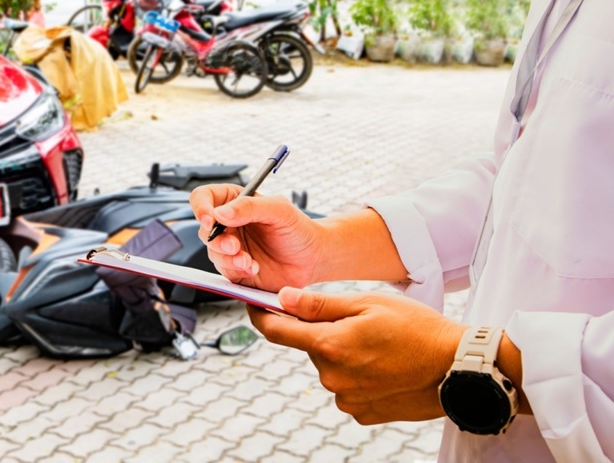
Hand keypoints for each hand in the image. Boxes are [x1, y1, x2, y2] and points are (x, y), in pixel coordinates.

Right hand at [190, 184, 323, 290]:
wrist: (312, 258)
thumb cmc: (298, 229)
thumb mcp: (279, 210)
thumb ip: (249, 207)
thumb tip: (220, 214)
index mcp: (235, 201)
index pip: (203, 197)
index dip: (200, 208)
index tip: (209, 220)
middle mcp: (229, 224)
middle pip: (203, 229)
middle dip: (217, 240)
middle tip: (234, 246)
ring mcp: (230, 247)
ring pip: (212, 252)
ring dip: (228, 258)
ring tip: (248, 261)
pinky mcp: (235, 268)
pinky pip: (224, 270)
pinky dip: (237, 270)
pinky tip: (254, 268)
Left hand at [248, 287, 466, 424]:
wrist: (459, 369)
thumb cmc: (419, 329)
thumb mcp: (368, 303)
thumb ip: (319, 304)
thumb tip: (282, 299)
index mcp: (329, 346)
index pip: (276, 332)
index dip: (260, 316)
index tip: (253, 305)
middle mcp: (331, 377)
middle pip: (310, 347)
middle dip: (323, 332)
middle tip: (359, 321)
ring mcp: (347, 398)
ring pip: (330, 367)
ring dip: (344, 353)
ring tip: (380, 345)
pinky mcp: (362, 413)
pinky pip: (348, 387)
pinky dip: (358, 374)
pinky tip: (385, 366)